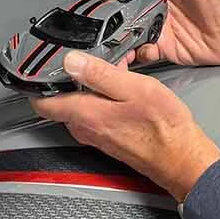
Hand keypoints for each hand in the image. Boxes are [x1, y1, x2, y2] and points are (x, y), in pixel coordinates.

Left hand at [31, 51, 219, 201]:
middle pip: (60, 101)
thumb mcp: (135, 89)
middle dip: (69, 80)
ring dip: (88, 89)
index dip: (36, 82)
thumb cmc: (164, 127)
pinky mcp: (108, 139)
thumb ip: (100, 75)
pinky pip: (94, 115)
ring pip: (78, 107)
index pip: (42, 102)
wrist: (182, 159)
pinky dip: (100, 100)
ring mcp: (96, 136)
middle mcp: (84, 129)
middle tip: (87, 59)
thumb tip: (71, 61)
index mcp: (85, 115)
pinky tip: (121, 91)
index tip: (40, 65)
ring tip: (109, 71)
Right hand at [82, 0, 219, 66]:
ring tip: (100, 44)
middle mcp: (156, 6)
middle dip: (101, 17)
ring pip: (127, 33)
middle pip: (120, 10)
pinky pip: (142, 53)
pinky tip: (129, 55)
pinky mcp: (165, 49)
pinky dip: (132, 55)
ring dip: (113, 39)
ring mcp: (159, 29)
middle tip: (83, 24)